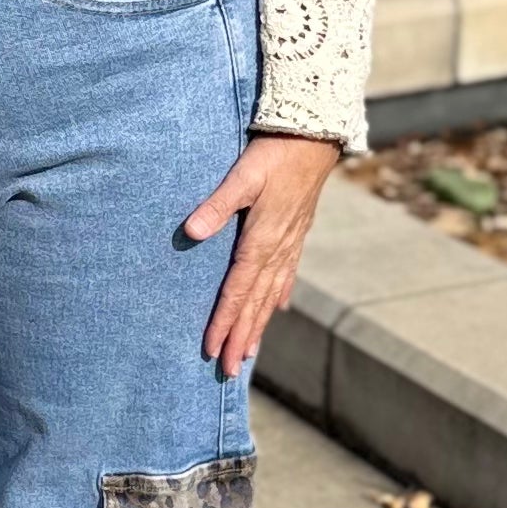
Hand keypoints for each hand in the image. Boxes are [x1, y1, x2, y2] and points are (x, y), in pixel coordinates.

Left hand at [186, 133, 341, 380]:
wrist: (315, 137)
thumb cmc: (275, 153)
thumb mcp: (243, 175)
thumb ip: (217, 205)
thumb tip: (191, 231)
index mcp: (262, 240)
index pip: (238, 291)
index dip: (224, 322)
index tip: (213, 349)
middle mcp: (278, 249)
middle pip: (256, 303)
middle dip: (241, 337)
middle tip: (228, 370)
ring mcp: (290, 243)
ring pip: (272, 295)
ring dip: (259, 325)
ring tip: (249, 353)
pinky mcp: (296, 233)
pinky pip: (287, 275)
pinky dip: (279, 296)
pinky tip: (277, 309)